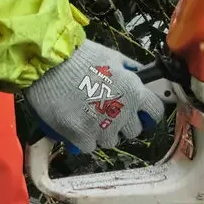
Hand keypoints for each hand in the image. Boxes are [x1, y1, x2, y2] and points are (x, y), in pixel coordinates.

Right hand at [22, 39, 168, 153]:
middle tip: (109, 113)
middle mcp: (122, 112)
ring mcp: (101, 127)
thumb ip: (129, 69)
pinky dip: (84, 139)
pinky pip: (90, 146)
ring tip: (90, 117)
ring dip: (104, 133)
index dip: (148, 113)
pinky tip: (77, 123)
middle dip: (124, 123)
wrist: (48, 64)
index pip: (156, 112)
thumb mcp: (111, 56)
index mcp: (133, 91)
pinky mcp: (80, 137)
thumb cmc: (79, 56)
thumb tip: (139, 76)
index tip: (141, 114)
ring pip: (111, 141)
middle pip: (134, 131)